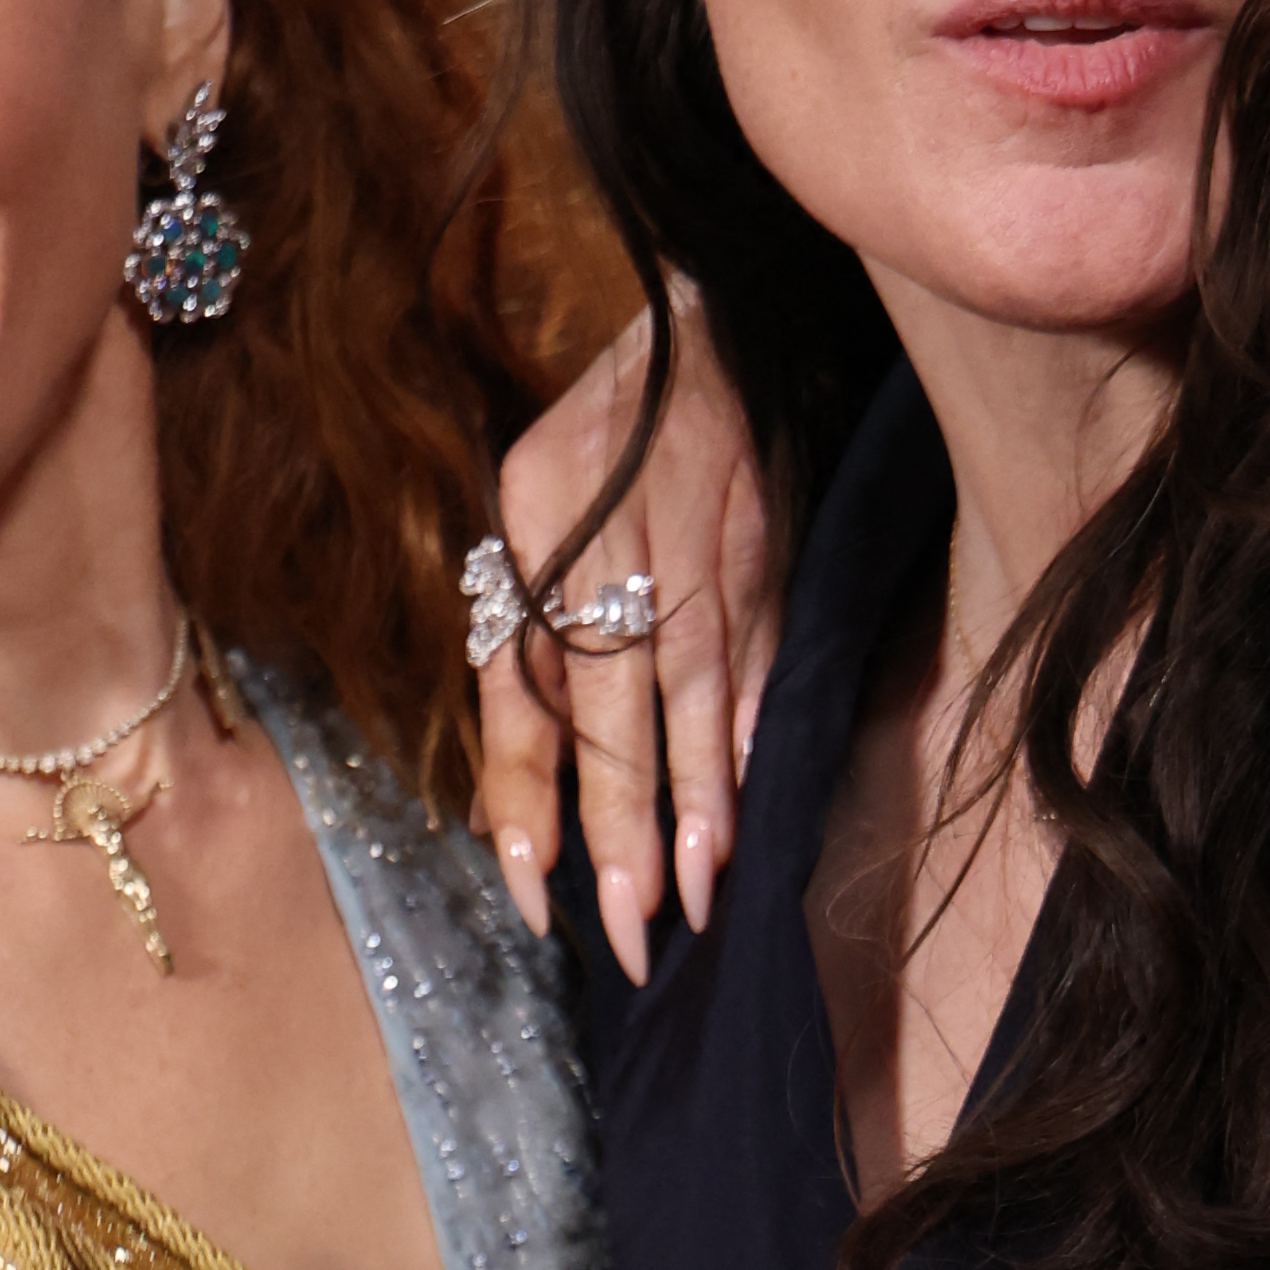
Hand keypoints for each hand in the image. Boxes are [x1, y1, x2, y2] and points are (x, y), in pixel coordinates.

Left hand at [474, 277, 774, 980]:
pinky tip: (754, 799)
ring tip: (702, 895)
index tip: (538, 894)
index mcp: (537, 553)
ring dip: (701, 805)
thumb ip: (514, 641)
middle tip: (635, 936)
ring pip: (697, 704)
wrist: (702, 333)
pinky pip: (759, 664)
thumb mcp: (521, 511)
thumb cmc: (593, 441)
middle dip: (625, 835)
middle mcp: (615, 567)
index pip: (528, 704)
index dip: (533, 802)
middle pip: (617, 722)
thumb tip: (505, 782)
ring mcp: (702, 568)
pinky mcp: (765, 563)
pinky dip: (754, 734)